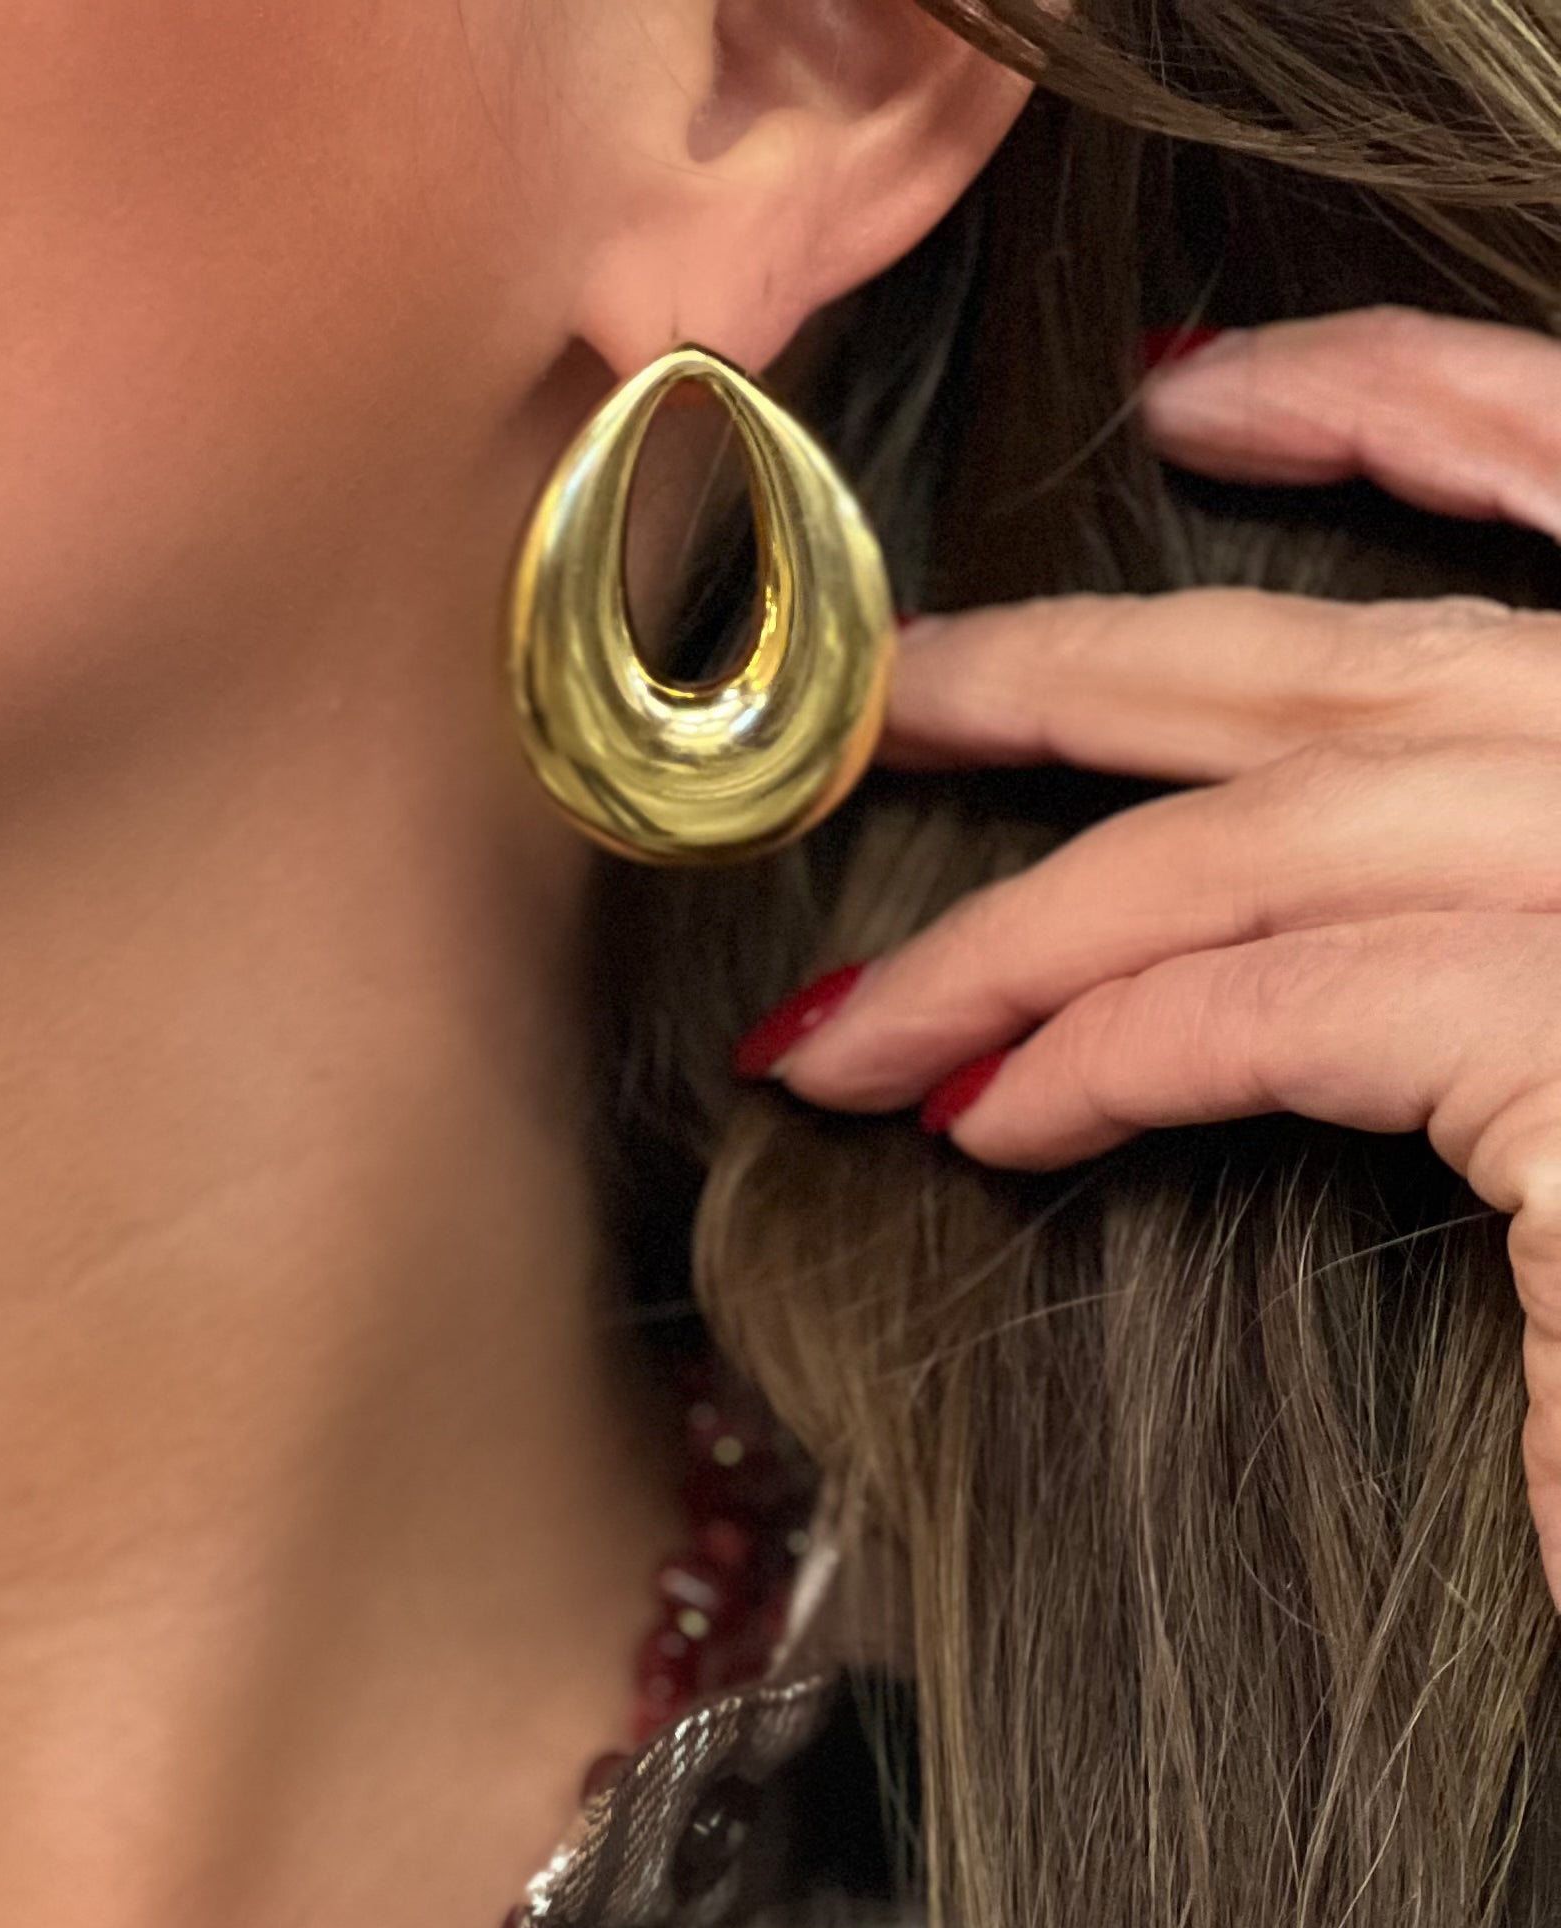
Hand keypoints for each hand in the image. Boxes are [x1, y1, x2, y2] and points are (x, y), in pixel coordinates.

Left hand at [734, 309, 1560, 1612]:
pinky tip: (982, 1118)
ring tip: (854, 1005)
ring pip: (1287, 839)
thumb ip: (1481, 932)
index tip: (1190, 400)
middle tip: (885, 688)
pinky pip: (1292, 1004)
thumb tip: (1286, 932)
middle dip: (1093, 673)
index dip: (1391, 404)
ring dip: (1029, 921)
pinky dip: (1113, 1050)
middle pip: (1377, 668)